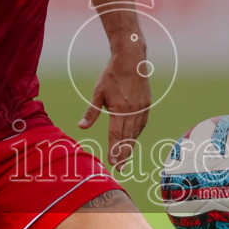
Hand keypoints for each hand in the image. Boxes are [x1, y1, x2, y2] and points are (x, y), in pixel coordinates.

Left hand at [79, 54, 150, 171]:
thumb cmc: (111, 75)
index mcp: (119, 109)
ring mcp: (142, 108)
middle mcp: (133, 111)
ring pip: (136, 132)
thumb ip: (91, 112)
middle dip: (123, 154)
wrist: (131, 60)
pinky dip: (137, 133)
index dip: (114, 150)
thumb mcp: (98, 93)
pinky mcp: (147, 104)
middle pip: (127, 138)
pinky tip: (133, 139)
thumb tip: (81, 127)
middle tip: (120, 168)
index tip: (113, 163)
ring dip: (130, 146)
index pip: (116, 135)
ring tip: (125, 158)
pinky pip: (142, 123)